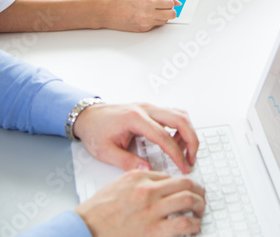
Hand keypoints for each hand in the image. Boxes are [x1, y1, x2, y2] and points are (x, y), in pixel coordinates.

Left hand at [73, 103, 198, 174]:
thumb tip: (147, 171)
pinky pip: (173, 114)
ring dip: (188, 132)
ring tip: (185, 152)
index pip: (164, 136)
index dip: (177, 154)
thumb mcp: (106, 152)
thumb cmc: (95, 131)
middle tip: (192, 159)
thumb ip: (127, 162)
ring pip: (180, 114)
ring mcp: (150, 108)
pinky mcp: (151, 110)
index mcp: (135, 119)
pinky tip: (176, 142)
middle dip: (191, 140)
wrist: (88, 117)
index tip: (183, 167)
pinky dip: (180, 127)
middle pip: (180, 119)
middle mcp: (145, 109)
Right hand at [75, 169, 204, 236]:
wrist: (84, 229)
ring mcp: (151, 211)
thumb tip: (158, 185)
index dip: (182, 183)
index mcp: (138, 177)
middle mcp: (147, 191)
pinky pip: (183, 224)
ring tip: (199, 211)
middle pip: (184, 184)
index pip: (170, 175)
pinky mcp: (153, 231)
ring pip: (188, 200)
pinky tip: (193, 227)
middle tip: (201, 197)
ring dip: (199, 205)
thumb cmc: (98, 211)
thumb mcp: (118, 186)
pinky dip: (193, 225)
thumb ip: (138, 182)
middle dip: (198, 190)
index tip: (187, 189)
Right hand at [98, 0, 180, 31]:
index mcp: (147, 1)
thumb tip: (175, 0)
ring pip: (165, 21)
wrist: (106, 12)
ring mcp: (146, 23)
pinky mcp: (143, 29)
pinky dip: (154, 20)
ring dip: (162, 15)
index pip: (170, 3)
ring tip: (152, 10)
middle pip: (171, 14)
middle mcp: (148, 14)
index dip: (170, 1)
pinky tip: (145, 15)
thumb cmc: (120, 0)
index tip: (167, 1)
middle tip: (163, 7)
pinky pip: (155, 25)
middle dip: (170, 10)